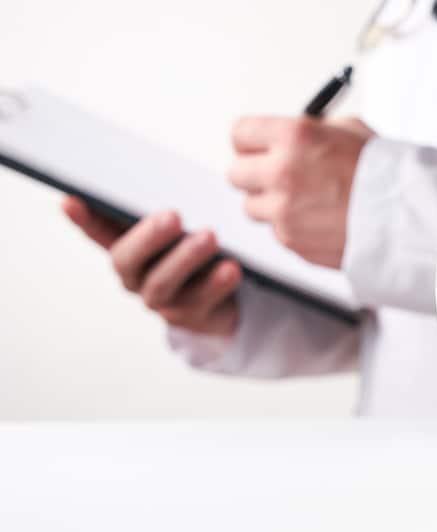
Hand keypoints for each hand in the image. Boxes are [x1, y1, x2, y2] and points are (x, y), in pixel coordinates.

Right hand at [61, 196, 241, 336]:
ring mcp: (161, 300)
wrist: (224, 297)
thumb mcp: (183, 229)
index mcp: (128, 248)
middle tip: (173, 216)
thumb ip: (169, 209)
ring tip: (210, 237)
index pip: (97, 231)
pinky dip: (217, 283)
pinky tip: (231, 268)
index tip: (71, 199)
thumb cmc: (197, 248)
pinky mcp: (192, 316)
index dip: (84, 219)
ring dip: (186, 258)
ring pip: (163, 282)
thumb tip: (171, 176)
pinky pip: (202, 301)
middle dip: (149, 237)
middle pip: (128, 259)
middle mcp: (135, 276)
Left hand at [227, 116, 373, 267]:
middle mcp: (280, 172)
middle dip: (254, 174)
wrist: (406, 216)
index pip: (240, 133)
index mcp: (293, 137)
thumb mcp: (350, 130)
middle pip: (236, 173)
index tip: (257, 147)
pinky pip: (278, 232)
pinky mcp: (291, 240)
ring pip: (253, 207)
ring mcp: (283, 211)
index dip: (250, 141)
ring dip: (272, 204)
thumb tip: (289, 137)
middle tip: (277, 176)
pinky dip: (293, 228)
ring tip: (305, 202)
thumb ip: (310, 131)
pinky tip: (321, 221)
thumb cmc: (385, 172)